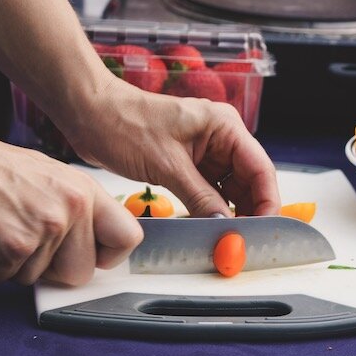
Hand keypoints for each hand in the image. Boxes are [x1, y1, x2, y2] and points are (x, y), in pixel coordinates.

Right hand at [0, 131, 141, 286]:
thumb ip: (72, 208)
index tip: (91, 256)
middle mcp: (71, 209)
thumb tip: (88, 241)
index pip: (127, 238)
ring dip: (11, 264)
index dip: (108, 256)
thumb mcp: (46, 175)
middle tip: (24, 243)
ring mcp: (44, 229)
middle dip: (50, 269)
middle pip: (80, 273)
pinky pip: (4, 278)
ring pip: (36, 279)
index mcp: (84, 191)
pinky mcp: (13, 248)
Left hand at [59, 77, 279, 220]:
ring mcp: (204, 151)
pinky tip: (207, 226)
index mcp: (224, 126)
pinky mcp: (187, 164)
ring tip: (227, 238)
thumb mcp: (166, 165)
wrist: (87, 113)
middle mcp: (220, 137)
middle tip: (244, 241)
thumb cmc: (123, 123)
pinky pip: (208, 191)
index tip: (264, 229)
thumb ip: (201, 197)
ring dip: (228, 213)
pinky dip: (209, 209)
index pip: (260, 168)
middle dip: (249, 211)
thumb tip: (224, 225)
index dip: (268, 201)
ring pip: (229, 190)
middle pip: (249, 181)